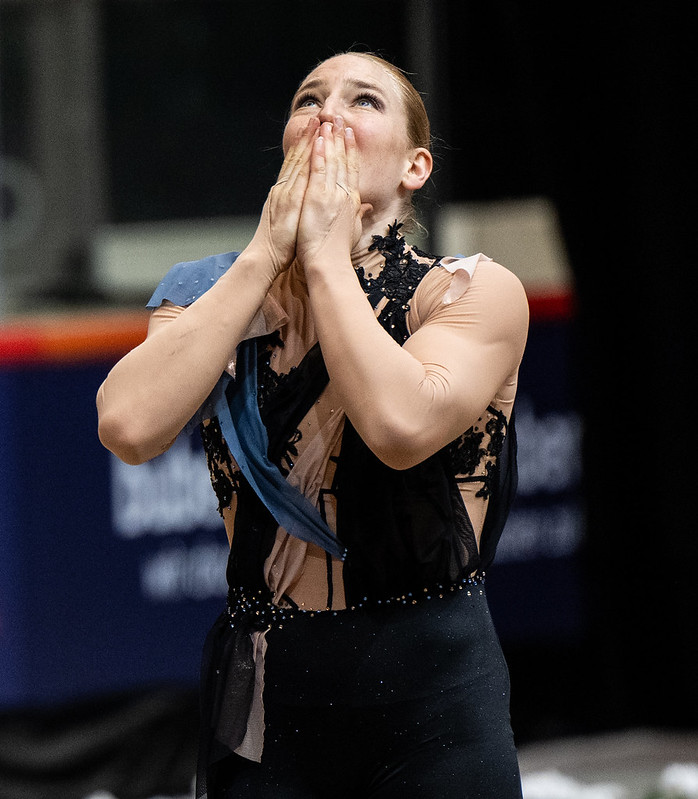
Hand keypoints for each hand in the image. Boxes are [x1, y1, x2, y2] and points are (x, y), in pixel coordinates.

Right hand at [247, 117, 318, 279]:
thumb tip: (313, 205)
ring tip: (317, 122)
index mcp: (286, 195)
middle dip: (308, 137)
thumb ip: (304, 211)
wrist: (266, 257)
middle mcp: (284, 189)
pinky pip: (299, 173)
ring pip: (298, 161)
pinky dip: (305, 157)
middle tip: (319, 117)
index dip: (307, 149)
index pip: (298, 167)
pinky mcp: (288, 198)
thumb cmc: (282, 246)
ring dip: (307, 141)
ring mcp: (285, 192)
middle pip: (298, 159)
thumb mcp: (294, 224)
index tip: (317, 132)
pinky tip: (313, 143)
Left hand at [296, 117, 371, 270]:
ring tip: (328, 122)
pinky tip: (318, 139)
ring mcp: (332, 195)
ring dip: (330, 140)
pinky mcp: (318, 198)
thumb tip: (367, 207)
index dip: (351, 151)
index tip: (349, 135)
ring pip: (332, 161)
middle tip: (340, 120)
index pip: (353, 170)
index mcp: (352, 201)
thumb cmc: (337, 251)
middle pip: (344, 161)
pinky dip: (319, 153)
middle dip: (342, 138)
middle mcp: (344, 195)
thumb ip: (359, 215)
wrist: (328, 263)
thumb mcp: (352, 230)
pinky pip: (319, 171)